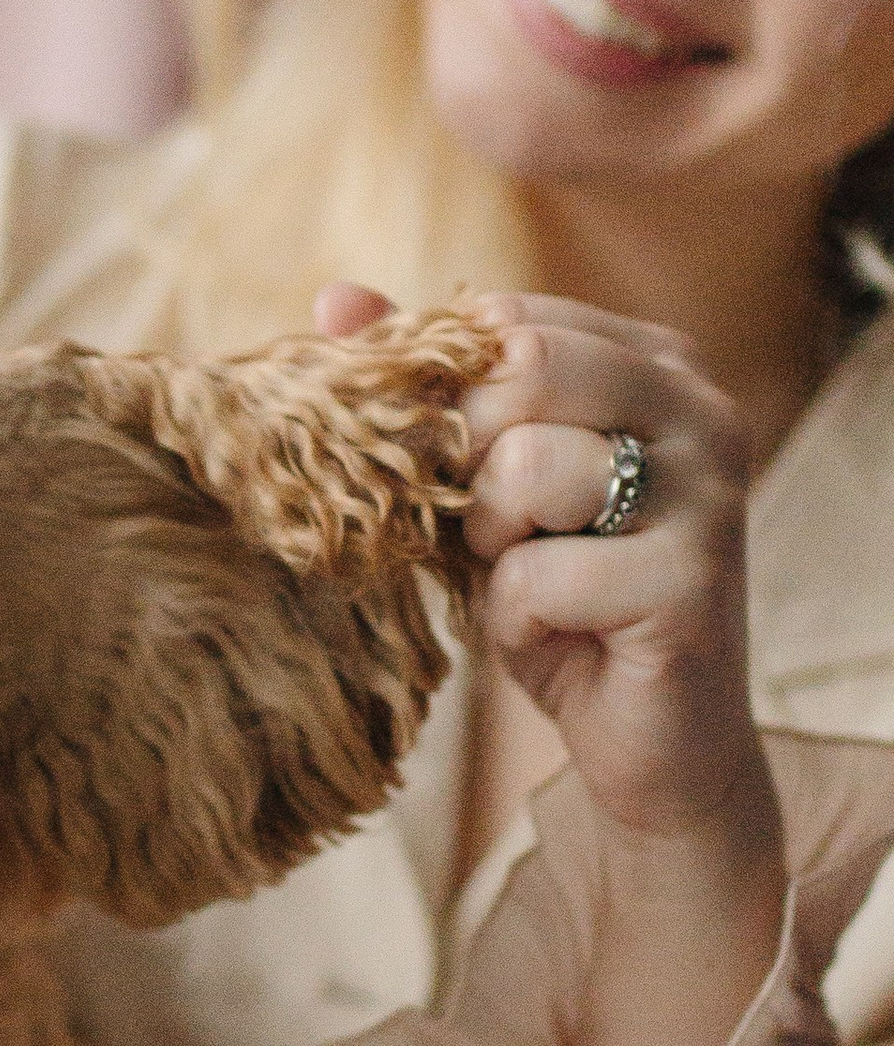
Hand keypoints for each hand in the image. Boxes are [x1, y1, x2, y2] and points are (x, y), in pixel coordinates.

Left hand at [317, 283, 783, 1045]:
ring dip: (493, 544)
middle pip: (518, 370)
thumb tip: (334, 298)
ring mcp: (709, 489)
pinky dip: (518, 617)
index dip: (444, 396)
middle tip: (491, 530)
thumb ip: (423, 392)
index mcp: (654, 361)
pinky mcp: (693, 579)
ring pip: (526, 467)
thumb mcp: (478, 487)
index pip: (507, 319)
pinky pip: (536, 573)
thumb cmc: (562, 602)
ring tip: (534, 579)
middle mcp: (700, 406)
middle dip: (468, 461)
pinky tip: (563, 634)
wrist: (649, 747)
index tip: (452, 466)